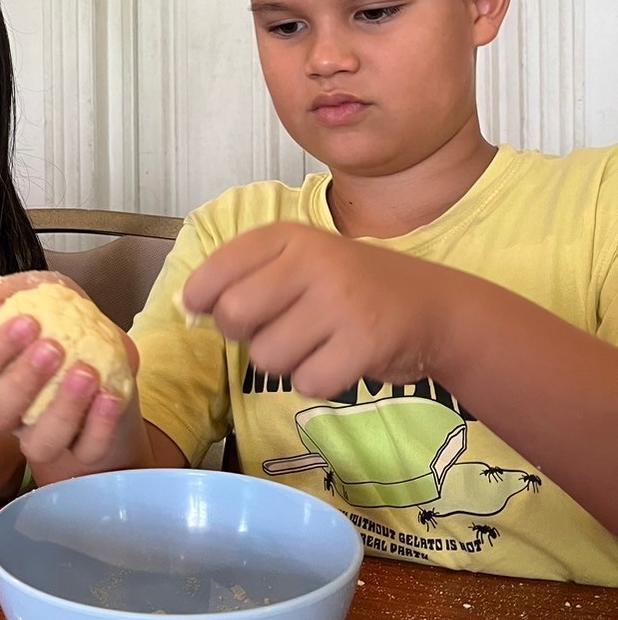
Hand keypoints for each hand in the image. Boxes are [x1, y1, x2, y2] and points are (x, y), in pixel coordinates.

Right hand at [0, 272, 146, 479]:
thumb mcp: (37, 293)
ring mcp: (40, 435)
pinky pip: (84, 450)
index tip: (28, 321)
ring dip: (62, 410)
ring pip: (37, 444)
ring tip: (86, 373)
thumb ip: (4, 295)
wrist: (109, 361)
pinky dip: (98, 426)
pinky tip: (109, 396)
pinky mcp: (80, 449)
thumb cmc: (61, 323)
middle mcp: (6, 411)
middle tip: (53, 348)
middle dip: (22, 382)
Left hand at [181, 222, 446, 398]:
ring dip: (286, 361)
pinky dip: (318, 380)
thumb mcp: (300, 261)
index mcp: (289, 237)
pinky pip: (307, 381)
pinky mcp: (365, 342)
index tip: (207, 308)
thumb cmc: (350, 287)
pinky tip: (340, 359)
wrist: (433, 306)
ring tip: (317, 341)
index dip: (201, 296)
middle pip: (233, 315)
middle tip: (274, 328)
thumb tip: (187, 305)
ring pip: (267, 357)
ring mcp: (340, 302)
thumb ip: (246, 275)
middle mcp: (313, 261)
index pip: (217, 268)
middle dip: (243, 334)